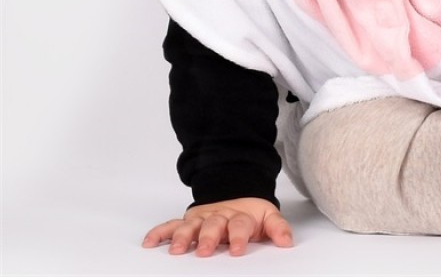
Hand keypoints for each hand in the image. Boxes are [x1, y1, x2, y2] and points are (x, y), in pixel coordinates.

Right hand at [142, 197, 292, 256]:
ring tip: (175, 250)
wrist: (236, 191)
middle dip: (207, 238)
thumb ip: (278, 228)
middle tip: (203, 251)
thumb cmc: (250, 213)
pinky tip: (149, 242)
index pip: (239, 225)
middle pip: (212, 225)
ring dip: (182, 236)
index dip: (238, 237)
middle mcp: (219, 216)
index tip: (237, 250)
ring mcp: (202, 217)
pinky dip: (160, 232)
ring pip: (190, 225)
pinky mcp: (188, 219)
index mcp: (239, 216)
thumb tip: (288, 242)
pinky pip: (172, 225)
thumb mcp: (267, 217)